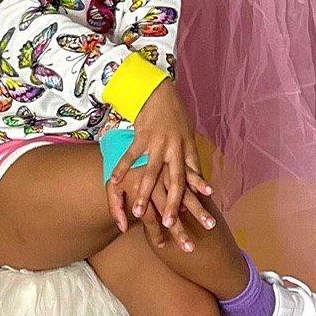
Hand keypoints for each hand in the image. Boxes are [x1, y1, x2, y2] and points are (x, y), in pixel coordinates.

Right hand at [106, 77, 214, 251]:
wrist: (160, 92)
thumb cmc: (176, 118)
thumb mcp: (189, 138)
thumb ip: (191, 161)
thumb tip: (201, 184)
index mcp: (187, 151)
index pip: (192, 178)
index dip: (195, 198)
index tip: (199, 216)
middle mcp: (175, 149)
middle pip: (175, 181)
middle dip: (172, 203)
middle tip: (169, 224)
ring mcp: (158, 142)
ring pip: (151, 172)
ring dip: (144, 193)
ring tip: (139, 213)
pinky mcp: (141, 135)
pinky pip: (130, 155)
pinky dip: (122, 168)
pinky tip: (114, 182)